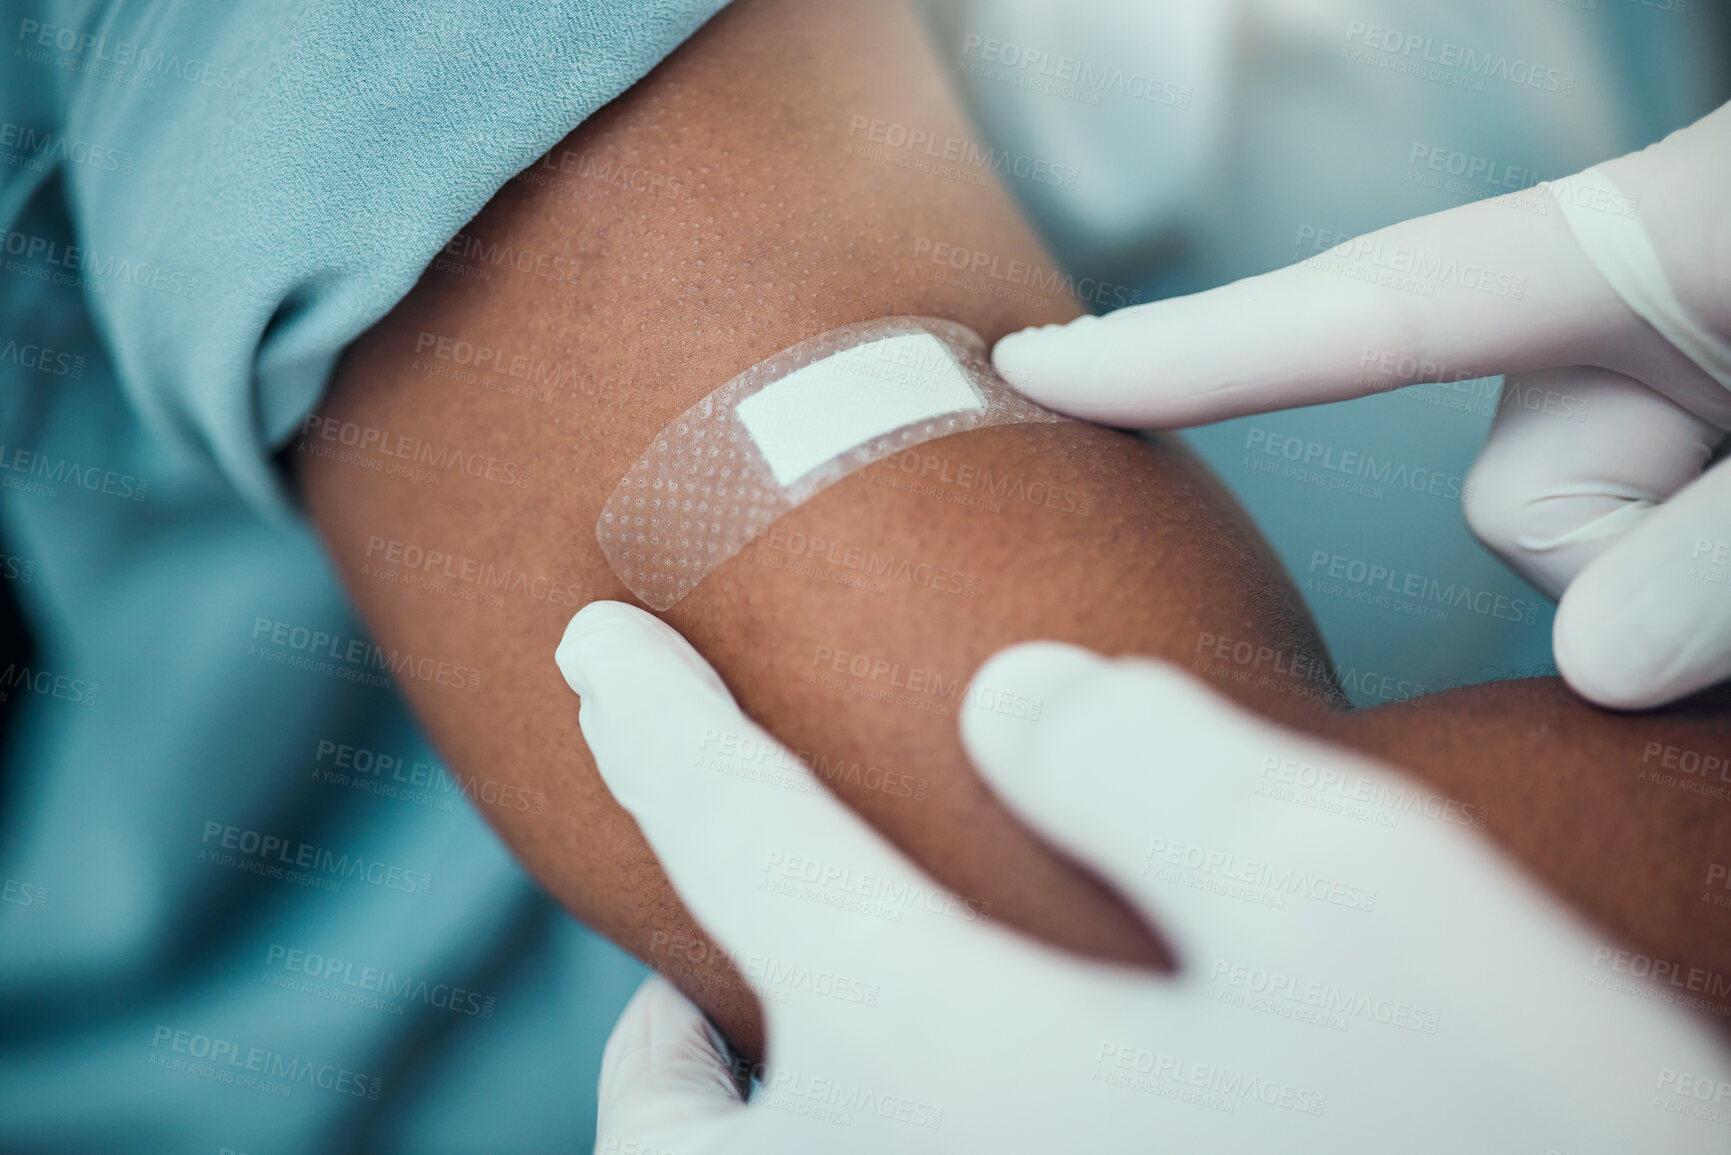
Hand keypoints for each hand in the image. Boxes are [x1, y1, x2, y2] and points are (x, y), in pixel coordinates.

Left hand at [557, 601, 1728, 1152]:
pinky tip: (926, 1149)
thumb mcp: (1355, 896)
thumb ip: (1149, 765)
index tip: (597, 643)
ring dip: (710, 1141)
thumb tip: (1013, 702)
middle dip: (650, 1019)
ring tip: (772, 1084)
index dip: (657, 722)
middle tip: (680, 973)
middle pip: (659, 1119)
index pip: (735, 841)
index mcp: (931, 1064)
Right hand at [992, 102, 1730, 710]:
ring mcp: (1642, 355)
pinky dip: (1670, 567)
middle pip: (1504, 486)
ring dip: (1653, 567)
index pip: (1374, 307)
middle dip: (1607, 552)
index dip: (1191, 349)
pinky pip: (1605, 542)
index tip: (1034, 369)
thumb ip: (1713, 552)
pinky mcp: (1663, 417)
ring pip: (1553, 529)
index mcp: (1658, 232)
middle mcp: (1615, 289)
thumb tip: (1597, 665)